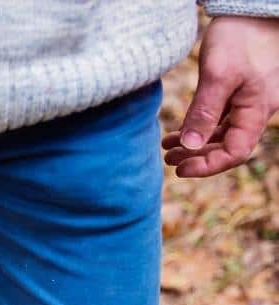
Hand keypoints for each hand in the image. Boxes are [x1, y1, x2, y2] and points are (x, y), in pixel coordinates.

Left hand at [163, 16, 278, 177]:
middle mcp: (255, 110)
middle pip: (227, 146)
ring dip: (196, 144)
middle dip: (198, 157)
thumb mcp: (219, 75)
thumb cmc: (240, 38)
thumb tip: (191, 146)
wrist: (251, 9)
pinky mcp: (238, 90)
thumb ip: (205, 112)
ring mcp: (248, 100)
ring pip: (222, 133)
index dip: (207, 166)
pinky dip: (200, 128)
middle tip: (168, 159)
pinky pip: (220, 118)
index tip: (179, 169)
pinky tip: (178, 132)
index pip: (234, 153)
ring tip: (168, 149)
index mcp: (256, 111)